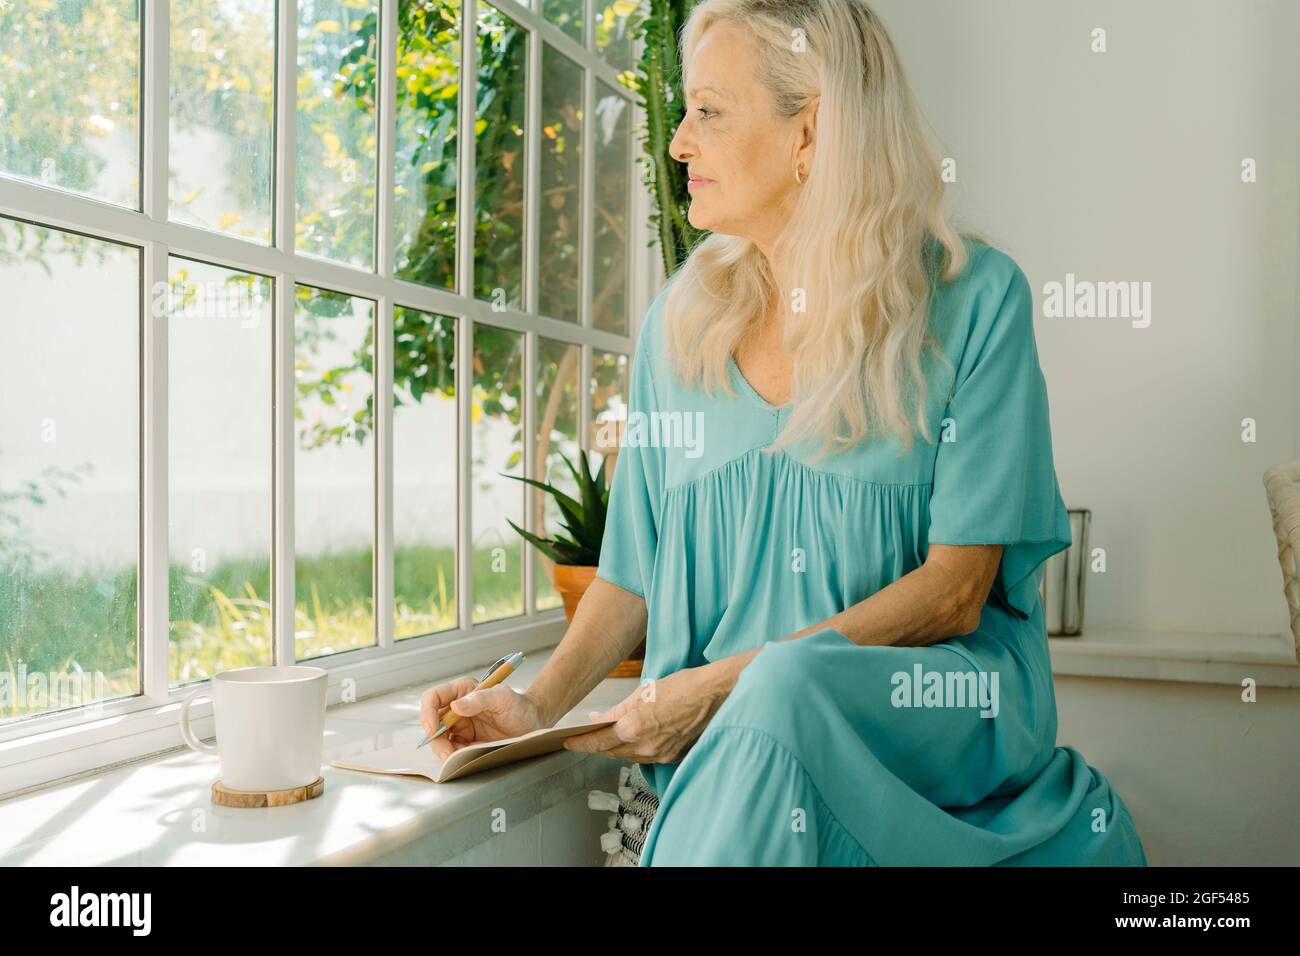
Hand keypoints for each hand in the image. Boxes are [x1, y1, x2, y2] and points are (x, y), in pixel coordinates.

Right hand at [418, 677, 545, 759]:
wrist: (532, 724)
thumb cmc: (519, 707)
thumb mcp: (503, 698)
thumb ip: (481, 699)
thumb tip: (456, 706)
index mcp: (462, 691)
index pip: (433, 697)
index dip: (427, 712)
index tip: (432, 729)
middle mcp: (457, 708)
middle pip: (432, 722)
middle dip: (435, 739)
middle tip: (447, 753)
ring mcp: (460, 726)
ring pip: (439, 740)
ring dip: (444, 751)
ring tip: (459, 758)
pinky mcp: (465, 742)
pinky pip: (451, 751)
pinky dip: (453, 757)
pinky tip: (465, 759)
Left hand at [562, 660, 738, 763]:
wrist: (718, 695)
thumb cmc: (685, 687)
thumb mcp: (646, 692)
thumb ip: (620, 709)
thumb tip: (600, 719)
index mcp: (635, 728)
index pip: (599, 742)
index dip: (581, 743)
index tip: (568, 742)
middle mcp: (646, 747)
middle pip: (611, 752)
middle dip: (596, 746)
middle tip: (583, 739)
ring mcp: (661, 755)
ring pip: (628, 757)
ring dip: (614, 749)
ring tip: (605, 739)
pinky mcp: (673, 757)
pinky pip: (646, 757)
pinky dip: (635, 750)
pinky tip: (632, 740)